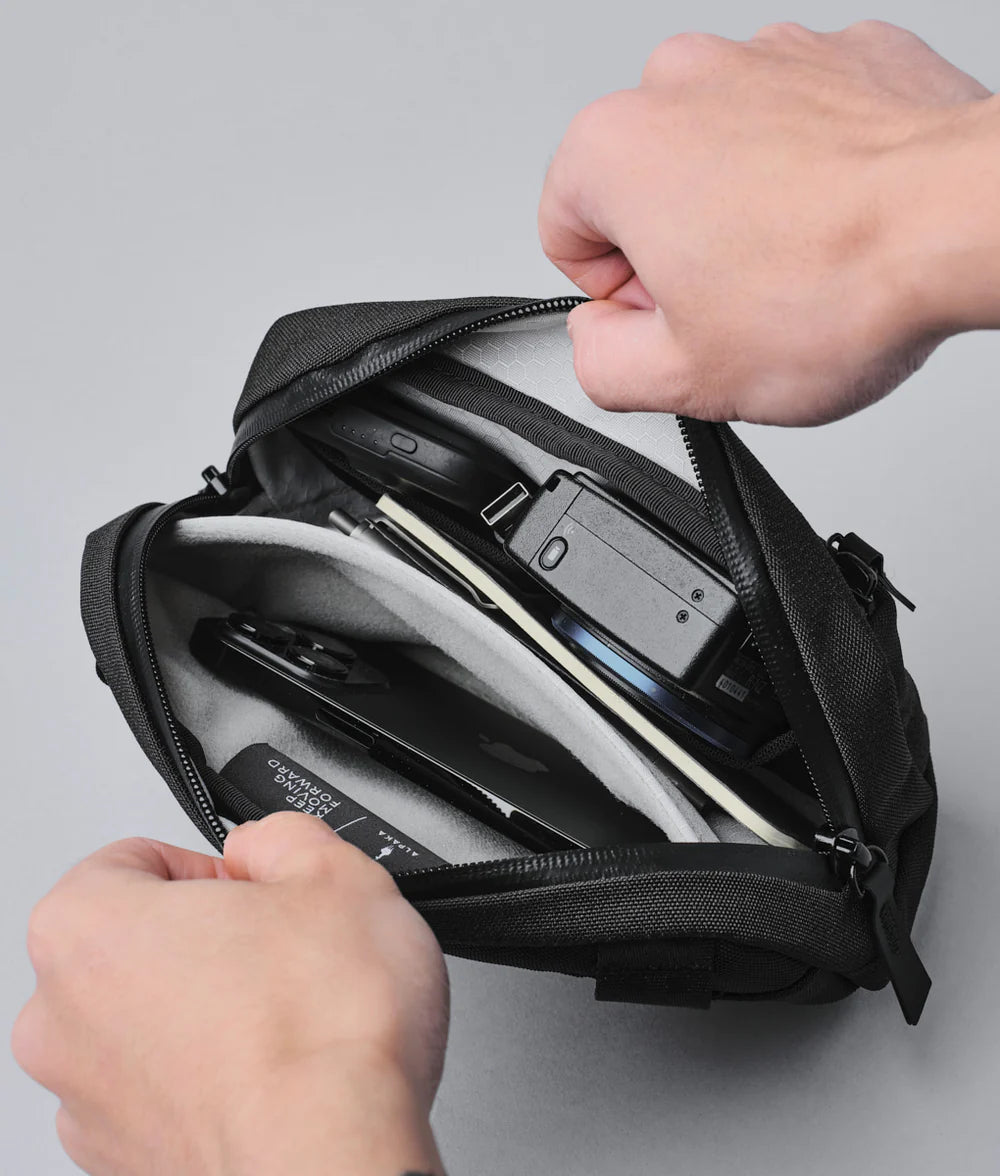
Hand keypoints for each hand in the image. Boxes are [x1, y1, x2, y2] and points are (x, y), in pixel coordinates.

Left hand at [12, 813, 448, 1175]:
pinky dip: (213, 1079)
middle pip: (135, 943)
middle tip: (283, 948)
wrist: (338, 1161)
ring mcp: (90, 1104)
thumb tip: (270, 846)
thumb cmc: (324, 1035)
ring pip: (148, 1024)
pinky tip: (280, 1074)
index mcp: (86, 928)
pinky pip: (166, 1094)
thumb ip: (283, 835)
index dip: (214, 867)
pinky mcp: (128, 1163)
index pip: (134, 858)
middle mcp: (63, 1019)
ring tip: (290, 1018)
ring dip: (209, 1012)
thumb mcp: (336, 872)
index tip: (257, 890)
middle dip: (209, 939)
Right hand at [539, 21, 998, 424]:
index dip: (616, 296)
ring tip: (799, 266)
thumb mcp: (682, 379)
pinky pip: (793, 128)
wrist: (964, 224)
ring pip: (717, 156)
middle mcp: (680, 83)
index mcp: (614, 149)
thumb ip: (598, 364)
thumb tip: (596, 338)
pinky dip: (806, 175)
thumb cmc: (838, 286)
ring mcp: (765, 59)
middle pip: (640, 190)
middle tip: (738, 303)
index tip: (670, 314)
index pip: (563, 233)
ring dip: (741, 212)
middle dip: (676, 251)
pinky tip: (839, 225)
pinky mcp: (838, 58)